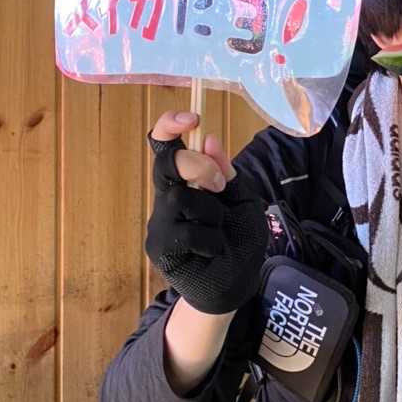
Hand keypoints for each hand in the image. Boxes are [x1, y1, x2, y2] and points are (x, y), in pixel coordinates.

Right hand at [145, 111, 266, 314]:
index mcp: (186, 181)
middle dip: (197, 166)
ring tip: (219, 229)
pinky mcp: (160, 248)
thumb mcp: (242, 200)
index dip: (169, 126)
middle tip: (220, 186)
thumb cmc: (238, 239)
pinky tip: (213, 251)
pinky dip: (209, 239)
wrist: (236, 283)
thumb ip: (227, 173)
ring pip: (178, 198)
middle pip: (166, 164)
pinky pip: (185, 232)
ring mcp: (160, 223)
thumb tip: (210, 139)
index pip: (164, 146)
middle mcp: (167, 197)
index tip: (191, 118)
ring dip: (210, 211)